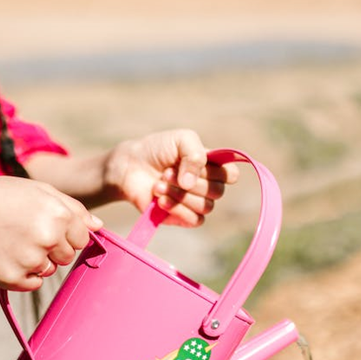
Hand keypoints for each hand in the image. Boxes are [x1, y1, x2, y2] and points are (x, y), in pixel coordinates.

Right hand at [0, 177, 101, 290]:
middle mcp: (48, 239)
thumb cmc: (3, 197)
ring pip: (48, 270)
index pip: (81, 238)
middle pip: (66, 256)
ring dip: (36, 261)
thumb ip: (73, 208)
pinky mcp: (13, 278)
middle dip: (52, 247)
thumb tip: (98, 227)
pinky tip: (6, 255)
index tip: (44, 224)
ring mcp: (30, 260)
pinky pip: (32, 283)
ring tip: (13, 241)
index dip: (65, 231)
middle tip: (25, 231)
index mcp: (60, 216)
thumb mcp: (40, 191)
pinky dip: (22, 275)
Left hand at [104, 129, 238, 226]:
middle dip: (192, 181)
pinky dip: (177, 209)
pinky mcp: (181, 218)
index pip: (231, 175)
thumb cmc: (157, 150)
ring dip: (180, 194)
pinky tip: (160, 200)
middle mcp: (206, 186)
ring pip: (206, 207)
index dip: (219, 172)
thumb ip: (195, 154)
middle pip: (217, 191)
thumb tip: (191, 183)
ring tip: (158, 184)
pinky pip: (194, 220)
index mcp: (211, 167)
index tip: (200, 162)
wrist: (129, 166)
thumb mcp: (181, 139)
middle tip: (167, 172)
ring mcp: (194, 203)